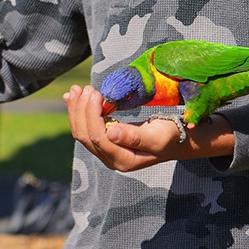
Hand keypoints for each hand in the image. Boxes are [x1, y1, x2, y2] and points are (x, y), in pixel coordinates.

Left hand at [63, 84, 193, 171]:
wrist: (175, 139)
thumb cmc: (170, 136)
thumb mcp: (158, 136)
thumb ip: (134, 136)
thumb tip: (111, 133)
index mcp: (123, 160)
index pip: (98, 138)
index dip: (92, 115)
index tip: (95, 93)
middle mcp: (111, 159)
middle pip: (85, 136)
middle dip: (80, 110)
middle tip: (84, 88)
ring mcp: (107, 152)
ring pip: (82, 132)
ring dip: (76, 110)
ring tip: (75, 90)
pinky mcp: (105, 142)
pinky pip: (87, 128)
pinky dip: (79, 112)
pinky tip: (73, 98)